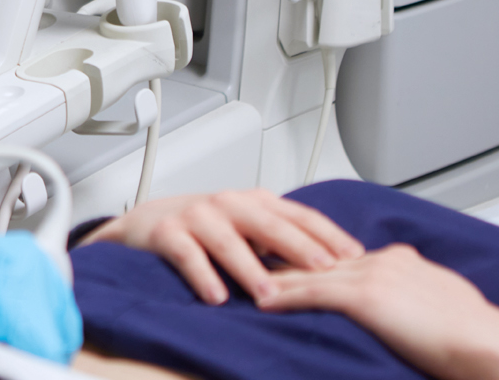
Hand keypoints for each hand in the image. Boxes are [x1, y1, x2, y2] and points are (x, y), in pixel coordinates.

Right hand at [84, 190, 362, 304]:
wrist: (144, 223)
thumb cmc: (203, 228)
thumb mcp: (247, 225)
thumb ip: (281, 238)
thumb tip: (333, 266)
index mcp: (255, 201)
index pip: (298, 214)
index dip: (327, 234)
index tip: (353, 255)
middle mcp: (228, 204)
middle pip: (270, 224)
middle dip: (299, 247)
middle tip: (324, 270)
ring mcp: (196, 216)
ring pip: (229, 241)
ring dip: (250, 269)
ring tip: (269, 294)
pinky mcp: (166, 234)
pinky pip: (187, 255)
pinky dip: (203, 276)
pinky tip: (216, 296)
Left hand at [258, 244, 498, 379]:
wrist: (492, 346)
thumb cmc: (478, 339)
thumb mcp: (445, 306)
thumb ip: (419, 298)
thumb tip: (407, 311)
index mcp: (403, 262)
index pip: (345, 256)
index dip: (312, 258)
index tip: (287, 256)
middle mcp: (384, 261)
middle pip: (320, 259)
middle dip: (284, 259)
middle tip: (251, 256)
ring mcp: (373, 275)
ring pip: (310, 273)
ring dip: (274, 277)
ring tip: (244, 277)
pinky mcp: (366, 296)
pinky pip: (314, 294)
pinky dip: (284, 297)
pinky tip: (262, 300)